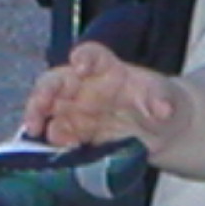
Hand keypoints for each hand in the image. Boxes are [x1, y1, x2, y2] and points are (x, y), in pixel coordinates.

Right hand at [22, 43, 187, 151]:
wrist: (162, 131)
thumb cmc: (161, 102)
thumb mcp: (167, 97)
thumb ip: (162, 100)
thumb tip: (162, 109)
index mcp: (107, 68)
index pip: (90, 55)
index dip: (82, 58)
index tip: (79, 66)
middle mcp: (85, 86)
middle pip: (54, 82)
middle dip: (42, 93)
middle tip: (39, 108)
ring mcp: (78, 110)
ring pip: (47, 110)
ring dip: (38, 120)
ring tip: (37, 132)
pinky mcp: (77, 133)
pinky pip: (58, 136)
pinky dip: (53, 143)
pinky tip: (56, 150)